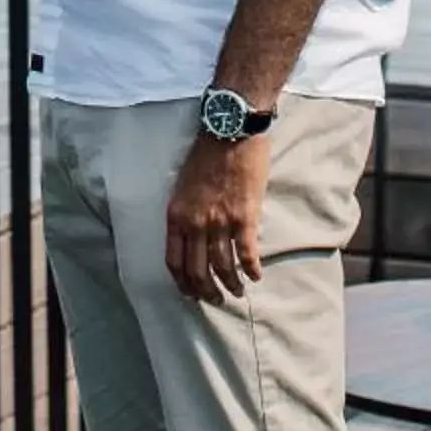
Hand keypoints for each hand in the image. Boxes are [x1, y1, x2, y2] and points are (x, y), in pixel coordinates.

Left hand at [165, 133, 270, 303]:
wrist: (230, 130)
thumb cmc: (205, 153)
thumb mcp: (183, 185)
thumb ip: (187, 213)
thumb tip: (196, 238)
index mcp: (176, 215)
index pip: (174, 261)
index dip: (183, 283)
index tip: (191, 294)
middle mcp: (195, 223)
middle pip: (197, 271)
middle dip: (207, 292)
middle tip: (217, 300)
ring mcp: (220, 222)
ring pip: (223, 267)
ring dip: (232, 285)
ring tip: (238, 292)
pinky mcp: (245, 217)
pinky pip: (247, 253)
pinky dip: (252, 269)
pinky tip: (256, 276)